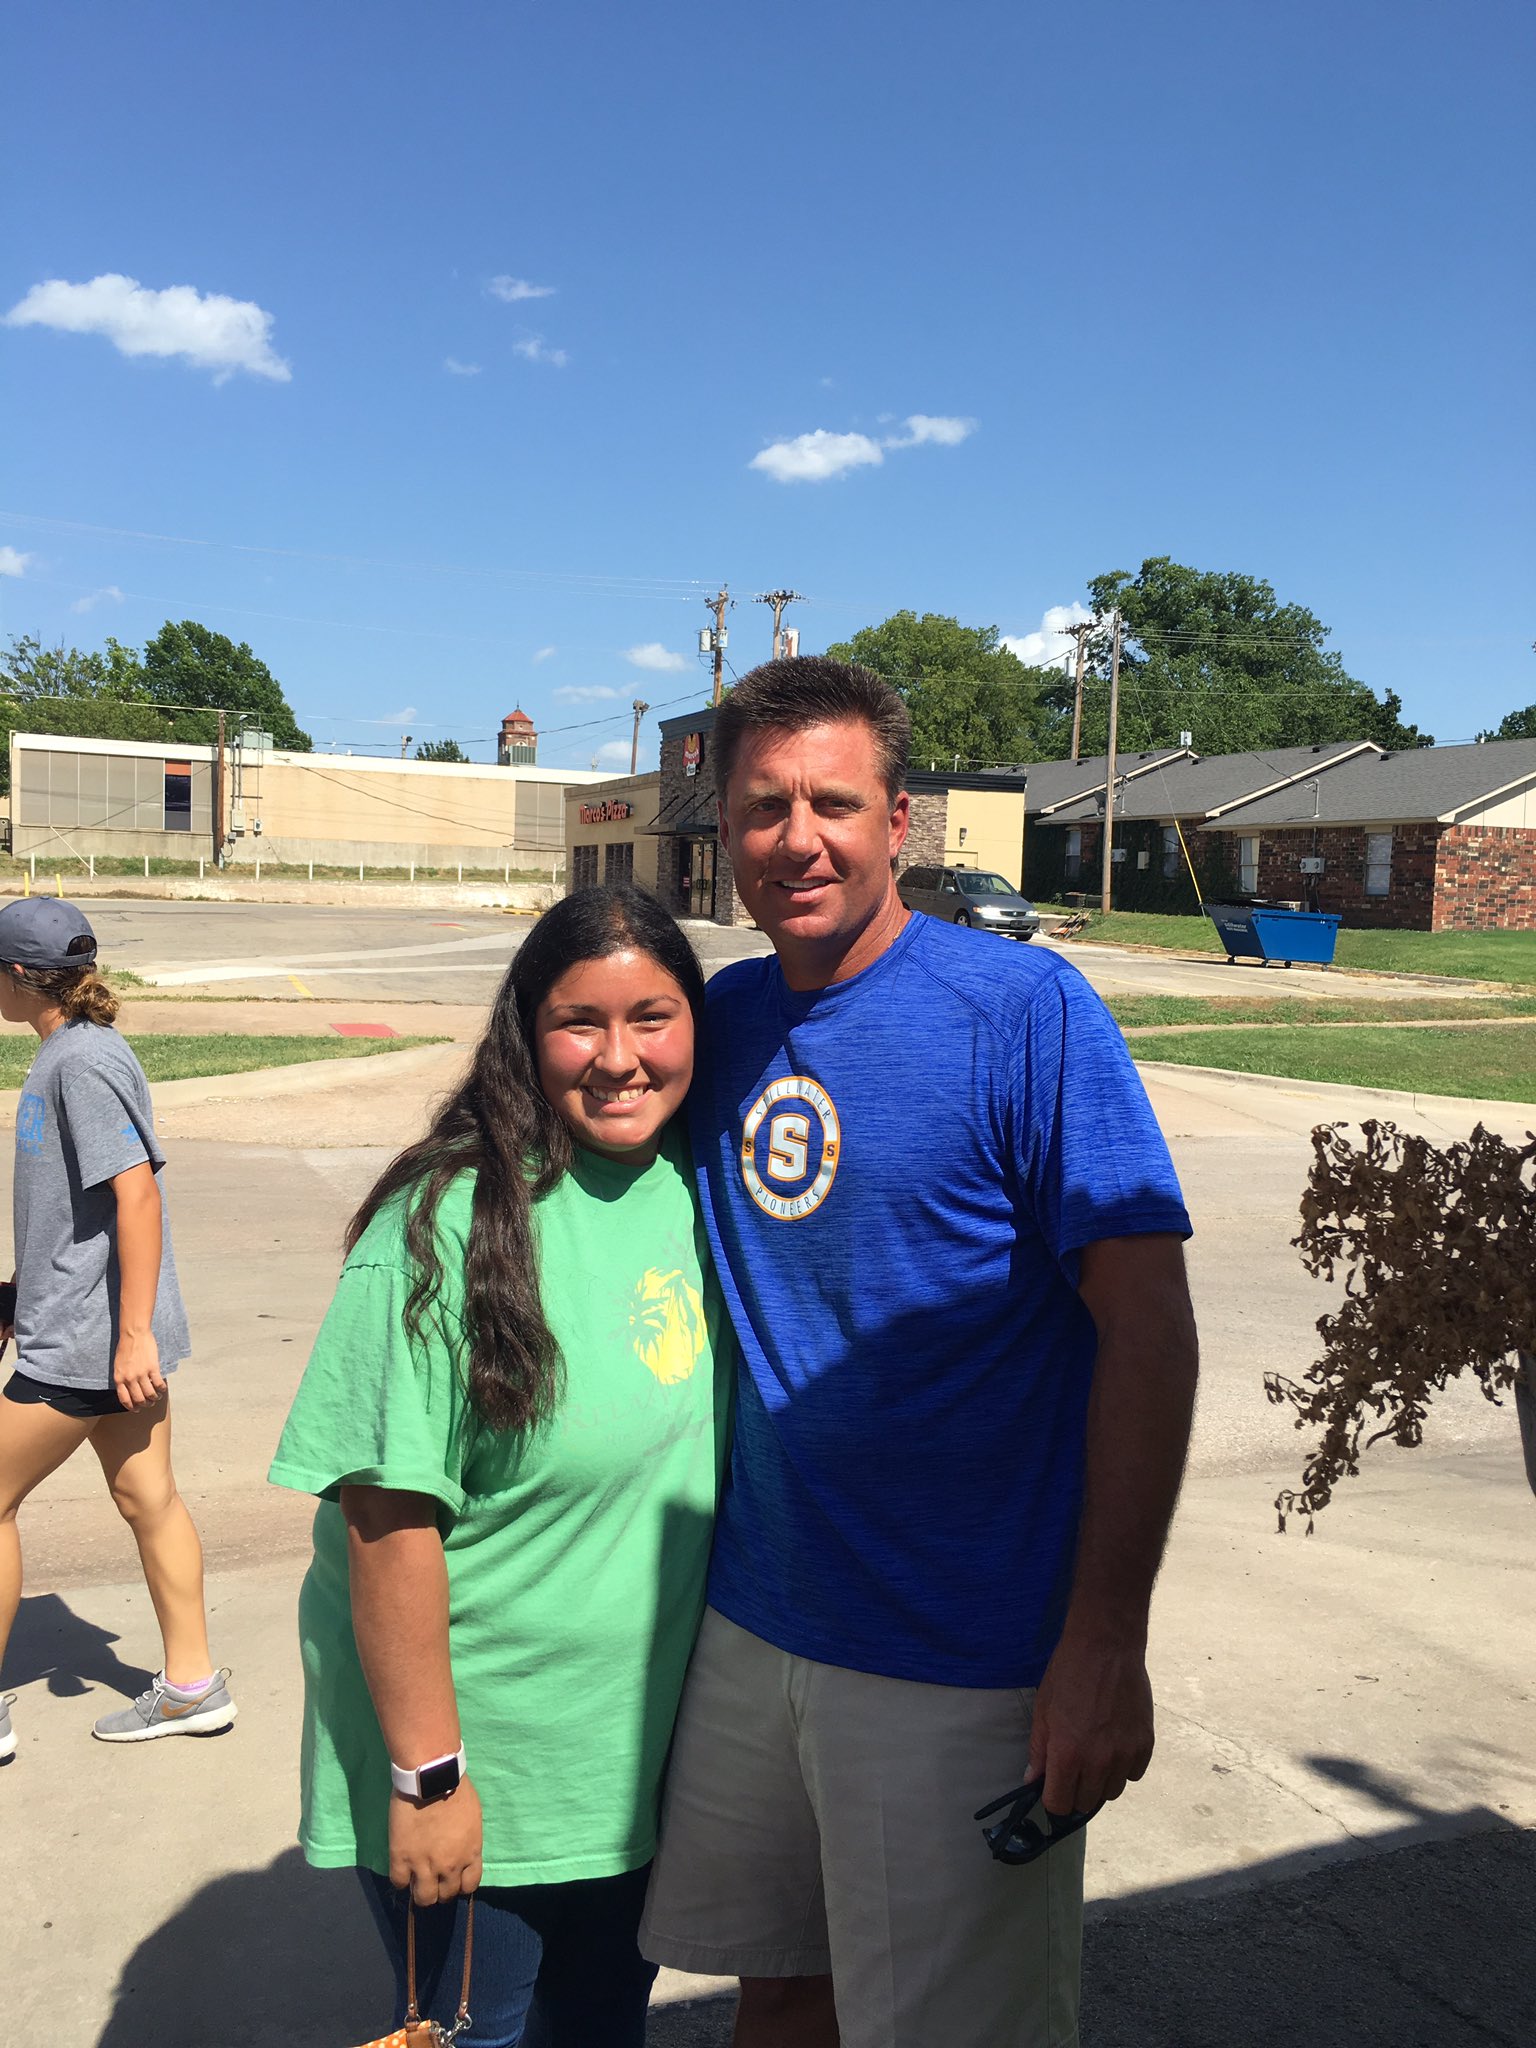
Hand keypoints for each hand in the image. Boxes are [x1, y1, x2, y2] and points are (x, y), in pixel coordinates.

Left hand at [114, 1330, 166, 1409]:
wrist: (133, 1334)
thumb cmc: (125, 1347)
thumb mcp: (118, 1365)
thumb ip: (122, 1378)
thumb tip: (128, 1388)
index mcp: (119, 1378)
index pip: (125, 1399)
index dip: (131, 1407)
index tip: (136, 1408)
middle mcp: (130, 1379)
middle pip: (139, 1399)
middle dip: (145, 1404)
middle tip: (149, 1403)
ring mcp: (141, 1374)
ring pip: (150, 1394)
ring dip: (155, 1398)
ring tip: (157, 1396)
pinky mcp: (153, 1368)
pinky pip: (159, 1384)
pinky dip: (162, 1389)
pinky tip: (163, 1388)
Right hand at [389, 1776, 482, 1906]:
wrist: (432, 1778)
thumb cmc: (457, 1790)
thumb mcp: (473, 1819)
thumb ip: (468, 1841)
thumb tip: (461, 1851)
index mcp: (470, 1854)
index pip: (469, 1886)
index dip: (460, 1885)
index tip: (453, 1879)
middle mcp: (450, 1866)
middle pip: (446, 1895)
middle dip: (441, 1890)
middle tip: (434, 1879)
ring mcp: (425, 1865)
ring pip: (424, 1898)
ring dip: (422, 1892)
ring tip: (418, 1880)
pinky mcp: (401, 1858)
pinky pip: (399, 1883)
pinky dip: (401, 1880)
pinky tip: (403, 1869)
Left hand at [1027, 1624, 1154, 1815]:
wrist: (1106, 1647)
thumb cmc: (1068, 1674)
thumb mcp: (1043, 1710)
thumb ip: (1039, 1750)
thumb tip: (1032, 1780)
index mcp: (1067, 1755)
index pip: (1060, 1804)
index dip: (1053, 1797)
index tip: (1054, 1784)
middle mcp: (1098, 1762)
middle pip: (1086, 1802)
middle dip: (1076, 1790)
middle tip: (1074, 1766)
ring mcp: (1125, 1754)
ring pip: (1112, 1792)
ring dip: (1101, 1780)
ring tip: (1096, 1752)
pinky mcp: (1146, 1744)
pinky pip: (1134, 1774)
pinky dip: (1124, 1766)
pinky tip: (1115, 1743)